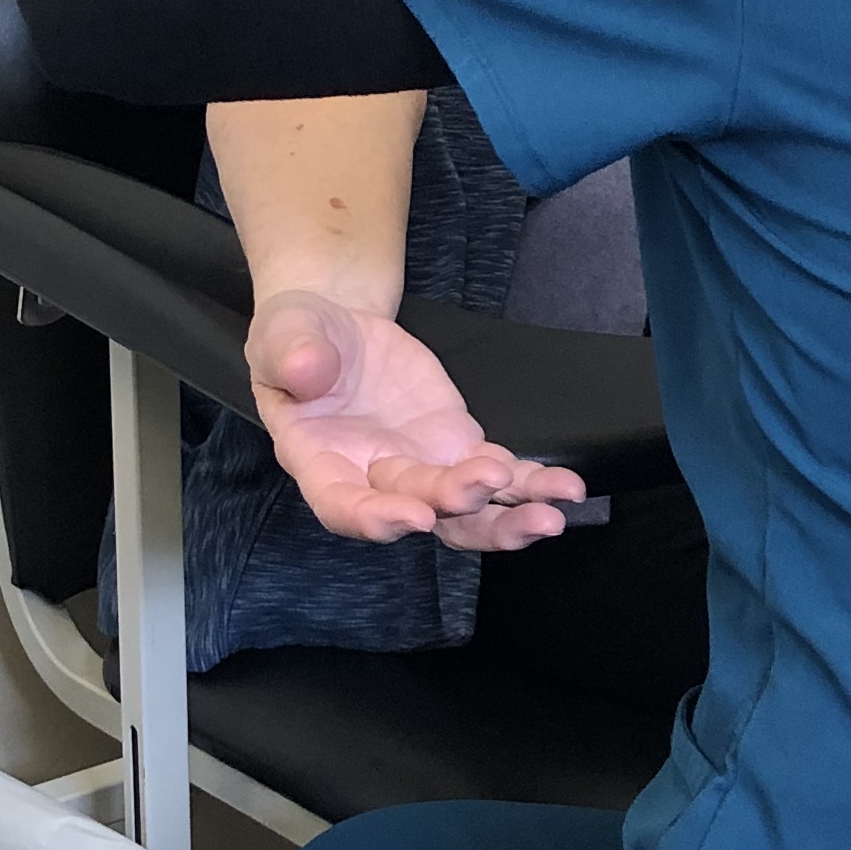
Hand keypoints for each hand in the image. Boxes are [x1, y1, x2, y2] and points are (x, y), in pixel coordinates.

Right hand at [247, 293, 582, 552]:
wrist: (338, 330)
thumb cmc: (297, 339)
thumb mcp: (284, 333)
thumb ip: (290, 353)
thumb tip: (304, 370)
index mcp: (320, 461)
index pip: (342, 506)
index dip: (375, 519)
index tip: (413, 518)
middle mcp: (375, 479)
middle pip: (417, 508)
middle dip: (453, 503)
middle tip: (484, 486)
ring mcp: (423, 468)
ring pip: (467, 512)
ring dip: (507, 520)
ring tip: (549, 515)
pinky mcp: (458, 447)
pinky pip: (500, 476)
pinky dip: (533, 485)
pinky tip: (566, 491)